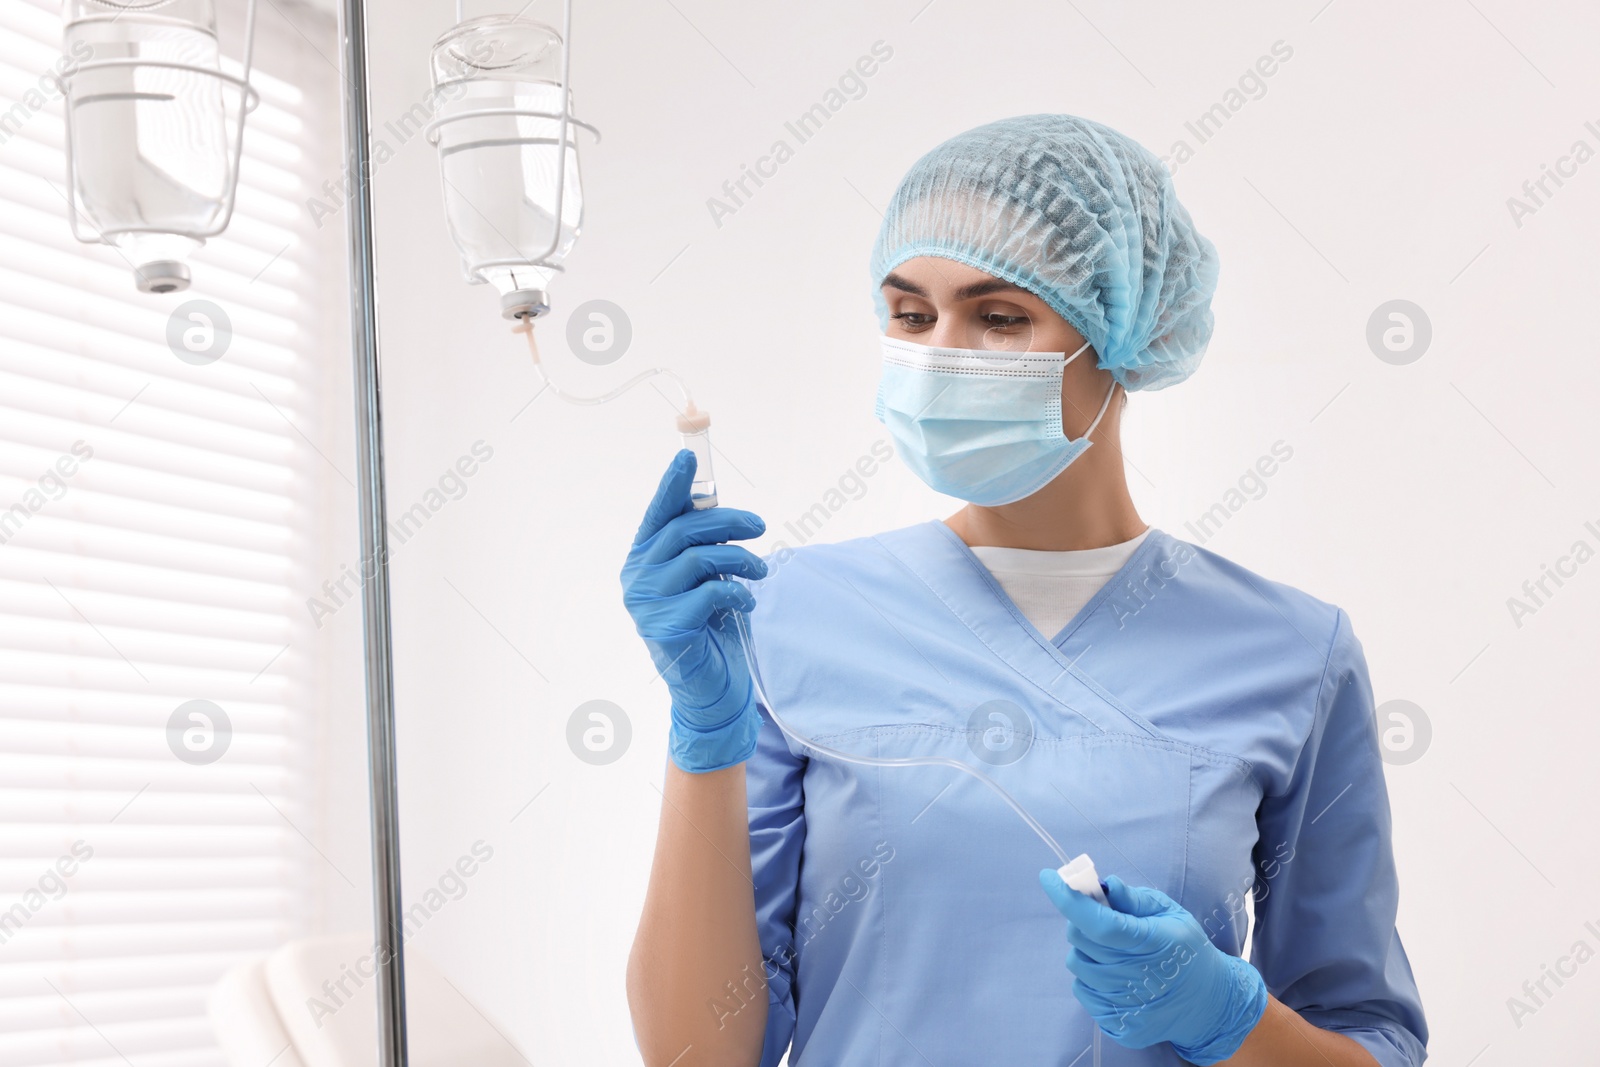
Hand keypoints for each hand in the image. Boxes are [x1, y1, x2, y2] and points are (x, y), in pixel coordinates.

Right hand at [622, 450, 767, 771]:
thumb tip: (709, 499)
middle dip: (728, 521)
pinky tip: (746, 604)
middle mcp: (636, 577)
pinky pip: (710, 592)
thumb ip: (700, 544)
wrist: (710, 687)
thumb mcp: (703, 578)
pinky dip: (737, 593)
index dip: (672, 484)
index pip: (656, 513)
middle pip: (684, 529)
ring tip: (760, 571)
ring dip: (740, 559)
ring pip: (700, 557)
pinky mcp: (666, 627)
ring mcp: (646, 603)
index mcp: (642, 558)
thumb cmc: (708, 626)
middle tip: (760, 527)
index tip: (687, 456)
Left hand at [1038, 870, 1267, 1064]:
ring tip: (1114, 951)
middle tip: (1101, 920)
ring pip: (1077, 964)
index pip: (1099, 923)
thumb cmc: (1185, 948)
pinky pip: (1082, 991)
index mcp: (1152, 943)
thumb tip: (1104, 884)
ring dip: (1087, 951)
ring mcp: (1127, 1006)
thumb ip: (1134, 899)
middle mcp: (1137, 977)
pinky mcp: (1119, 1026)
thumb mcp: (1169, 913)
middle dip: (1082, 921)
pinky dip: (1091, 977)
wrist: (1208, 1004)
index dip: (1068, 899)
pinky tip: (1116, 975)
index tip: (1048, 877)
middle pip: (1079, 940)